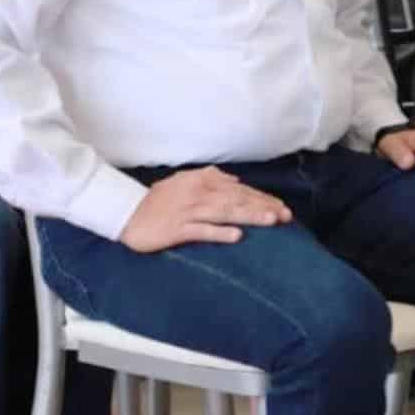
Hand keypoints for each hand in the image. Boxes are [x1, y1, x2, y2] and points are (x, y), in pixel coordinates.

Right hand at [119, 167, 291, 252]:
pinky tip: (236, 236)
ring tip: (271, 221)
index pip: (239, 190)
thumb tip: (235, 180)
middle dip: (263, 207)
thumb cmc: (159, 199)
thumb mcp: (185, 180)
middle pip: (237, 199)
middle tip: (286, 216)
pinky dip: (219, 232)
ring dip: (249, 215)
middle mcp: (198, 194)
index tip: (281, 207)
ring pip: (225, 212)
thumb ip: (211, 178)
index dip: (262, 198)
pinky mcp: (176, 229)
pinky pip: (201, 230)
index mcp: (202, 181)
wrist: (128, 213)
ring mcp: (188, 211)